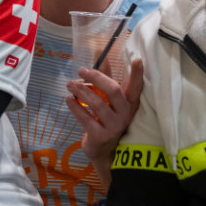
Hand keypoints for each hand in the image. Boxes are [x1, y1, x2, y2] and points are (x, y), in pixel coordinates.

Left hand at [66, 59, 142, 181]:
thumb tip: (102, 55)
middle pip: (113, 91)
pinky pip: (86, 118)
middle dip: (96, 77)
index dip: (137, 74)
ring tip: (70, 84)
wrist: (103, 149)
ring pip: (97, 104)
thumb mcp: (109, 100)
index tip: (137, 59)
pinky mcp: (101, 136)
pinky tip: (68, 99)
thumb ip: (106, 79)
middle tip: (81, 70)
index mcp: (129, 103)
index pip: (136, 87)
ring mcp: (114, 126)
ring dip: (81, 91)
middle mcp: (125, 114)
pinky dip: (75, 107)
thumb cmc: (106, 118)